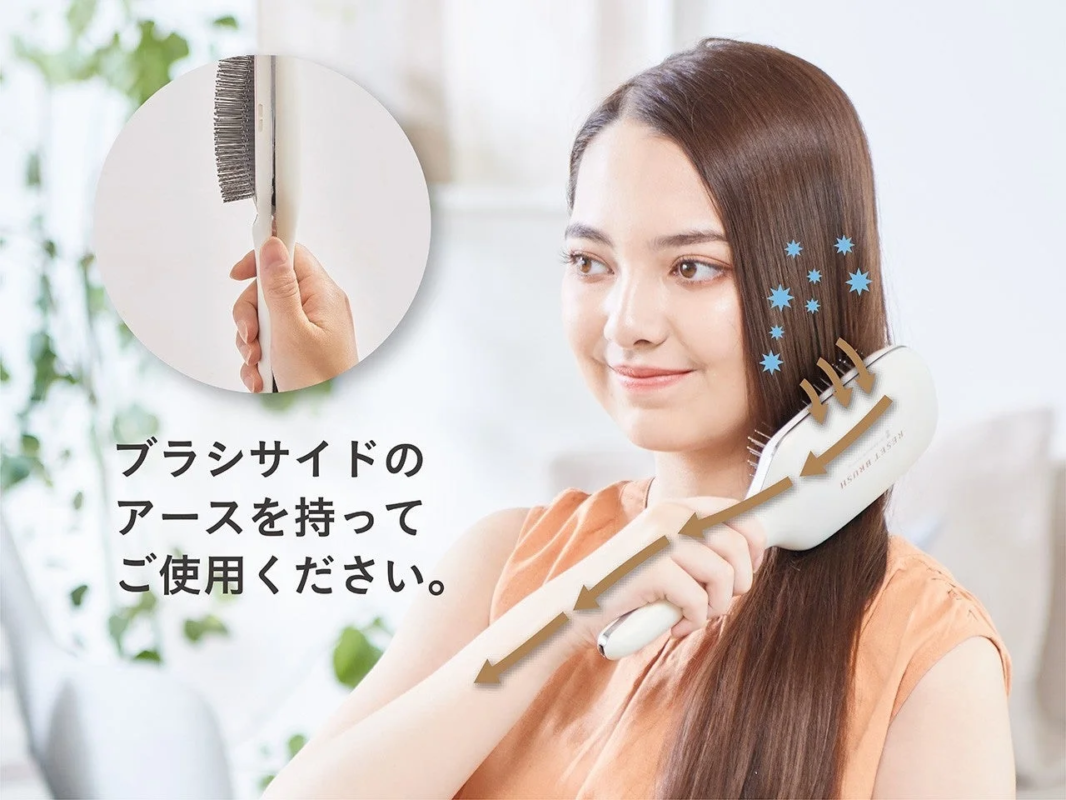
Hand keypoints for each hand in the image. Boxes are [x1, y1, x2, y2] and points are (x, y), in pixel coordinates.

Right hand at [231, 237, 358, 391]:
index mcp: (322, 295)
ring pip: (263, 320)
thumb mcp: (291, 330)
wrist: (334, 419)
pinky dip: (259, 361)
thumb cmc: (321, 380)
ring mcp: (308, 330)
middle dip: (250, 316)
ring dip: (252, 344)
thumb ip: (279, 287)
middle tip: (252, 337)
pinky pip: (268, 343)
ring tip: (259, 366)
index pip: (290, 254)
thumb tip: (272, 245)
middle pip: (268, 291)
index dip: (261, 257)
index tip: (238, 273)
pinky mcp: (298, 350)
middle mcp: (317, 308)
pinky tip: (262, 379)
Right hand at [560, 498, 767, 652]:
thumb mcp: (664, 551)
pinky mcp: (654, 568)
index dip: (755, 543)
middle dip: (739, 583)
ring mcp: (661, 539)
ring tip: (692, 614)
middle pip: (740, 545)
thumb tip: (753, 551)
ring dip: (716, 607)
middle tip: (717, 601)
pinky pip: (699, 602)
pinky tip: (671, 623)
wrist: (575, 604)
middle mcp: (671, 514)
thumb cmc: (626, 585)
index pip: (739, 512)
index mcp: (676, 506)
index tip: (749, 568)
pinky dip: (691, 622)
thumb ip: (699, 543)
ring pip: (725, 576)